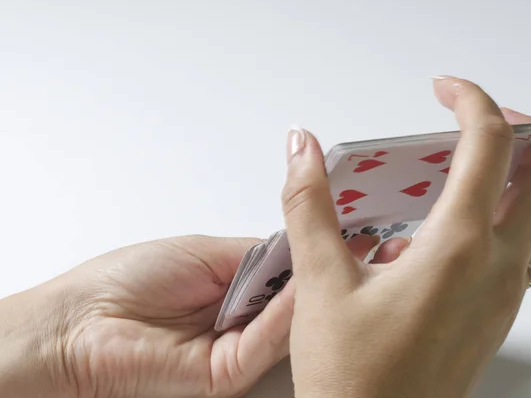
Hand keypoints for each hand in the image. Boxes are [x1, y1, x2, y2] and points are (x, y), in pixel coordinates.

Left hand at [0, 233, 402, 397]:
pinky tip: (310, 288)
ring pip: (292, 323)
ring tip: (357, 262)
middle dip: (331, 278)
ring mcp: (239, 347)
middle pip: (298, 301)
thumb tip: (297, 245)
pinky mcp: (230, 373)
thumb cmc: (129, 279)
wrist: (80, 325)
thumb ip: (255, 254)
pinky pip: (269, 342)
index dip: (318, 253)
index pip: (290, 271)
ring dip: (320, 295)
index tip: (353, 233)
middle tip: (374, 251)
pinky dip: (291, 316)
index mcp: (236, 284)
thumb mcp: (204, 252)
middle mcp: (243, 317)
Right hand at [282, 77, 530, 397]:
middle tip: (472, 118)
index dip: (471, 101)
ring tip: (463, 165)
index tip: (443, 90)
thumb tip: (300, 151)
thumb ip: (309, 206)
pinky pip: (524, 248)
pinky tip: (452, 228)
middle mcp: (497, 270)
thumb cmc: (355, 378)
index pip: (491, 144)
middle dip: (518, 129)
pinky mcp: (494, 316)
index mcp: (460, 249)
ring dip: (517, 173)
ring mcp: (503, 296)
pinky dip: (506, 214)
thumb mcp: (321, 282)